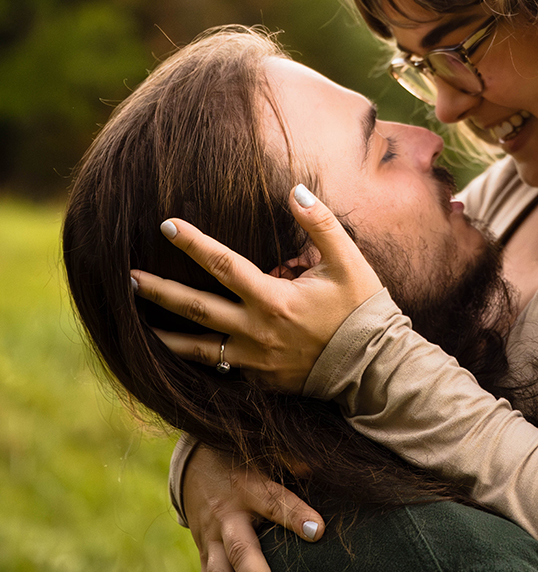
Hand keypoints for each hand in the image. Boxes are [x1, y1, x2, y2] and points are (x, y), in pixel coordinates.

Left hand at [132, 185, 382, 392]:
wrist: (374, 368)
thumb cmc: (362, 310)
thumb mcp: (347, 261)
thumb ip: (319, 223)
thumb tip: (294, 190)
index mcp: (274, 300)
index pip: (223, 265)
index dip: (193, 243)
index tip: (167, 226)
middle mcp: (256, 333)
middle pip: (195, 309)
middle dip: (159, 292)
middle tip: (128, 278)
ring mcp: (254, 362)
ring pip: (197, 349)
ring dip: (165, 334)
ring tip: (138, 323)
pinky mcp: (259, 381)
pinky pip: (219, 368)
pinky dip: (195, 358)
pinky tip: (180, 349)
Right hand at [183, 444, 324, 571]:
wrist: (196, 460)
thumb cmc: (244, 454)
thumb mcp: (266, 448)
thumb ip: (292, 457)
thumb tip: (320, 463)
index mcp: (249, 487)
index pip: (276, 501)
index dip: (296, 515)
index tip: (320, 531)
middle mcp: (228, 517)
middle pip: (241, 550)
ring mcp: (212, 540)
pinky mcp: (205, 557)